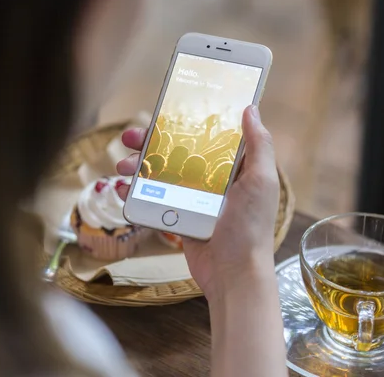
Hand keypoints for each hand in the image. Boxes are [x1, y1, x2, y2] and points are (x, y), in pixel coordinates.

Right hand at [116, 105, 278, 300]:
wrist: (233, 274)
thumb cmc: (250, 228)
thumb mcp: (261, 182)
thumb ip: (259, 146)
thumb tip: (250, 109)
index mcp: (233, 167)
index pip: (205, 136)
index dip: (184, 123)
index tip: (163, 113)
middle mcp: (212, 179)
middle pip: (177, 152)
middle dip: (151, 143)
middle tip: (130, 138)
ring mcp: (193, 198)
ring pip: (161, 174)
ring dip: (138, 167)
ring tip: (122, 166)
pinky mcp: (179, 217)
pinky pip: (155, 199)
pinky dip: (137, 192)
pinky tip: (124, 189)